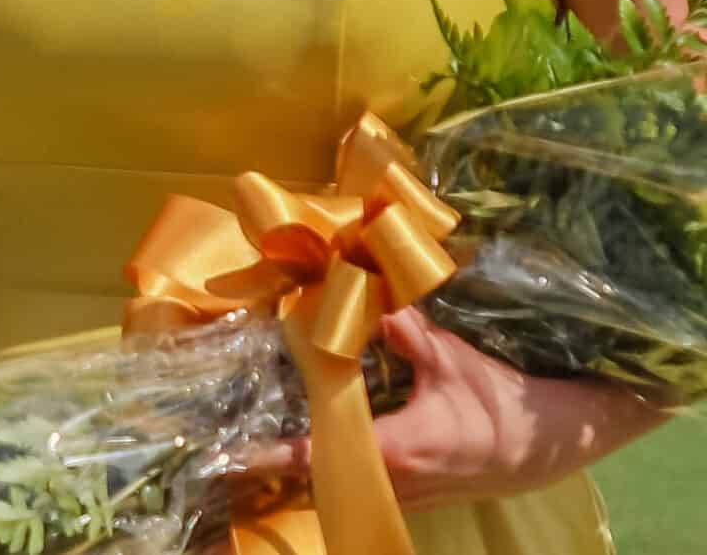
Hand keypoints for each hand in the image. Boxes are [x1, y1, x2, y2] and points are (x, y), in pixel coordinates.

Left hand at [253, 307, 660, 510]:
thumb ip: (399, 326)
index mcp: (399, 450)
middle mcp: (396, 484)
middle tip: (234, 445)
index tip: (237, 453)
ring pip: (341, 492)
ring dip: (304, 473)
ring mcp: (408, 497)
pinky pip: (362, 491)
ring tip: (259, 449)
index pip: (324, 455)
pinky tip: (315, 448)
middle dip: (278, 467)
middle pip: (322, 483)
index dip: (277, 455)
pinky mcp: (417, 497)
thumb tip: (358, 287)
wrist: (550, 443)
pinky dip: (334, 474)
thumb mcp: (449, 358)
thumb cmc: (500, 402)